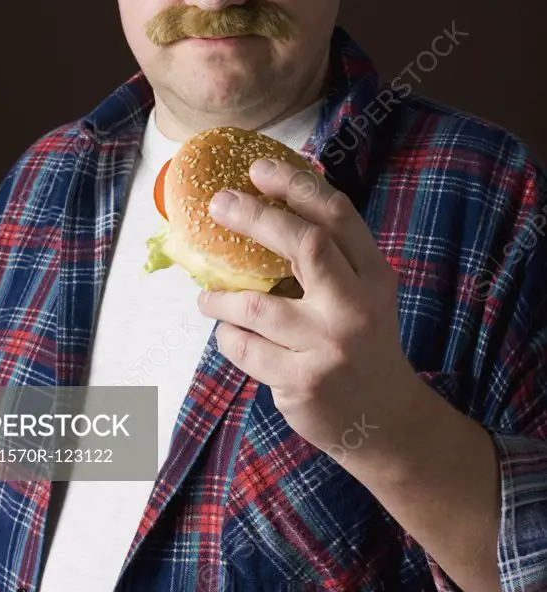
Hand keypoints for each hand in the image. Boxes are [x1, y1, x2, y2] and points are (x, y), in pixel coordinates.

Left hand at [198, 158, 420, 458]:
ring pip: (259, 305)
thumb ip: (329, 256)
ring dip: (222, 297)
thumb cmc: (361, 343)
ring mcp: (330, 345)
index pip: (337, 216)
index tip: (258, 169)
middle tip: (219, 204)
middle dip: (255, 217)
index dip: (296, 186)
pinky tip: (230, 334)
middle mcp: (356, 306)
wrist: (384, 422)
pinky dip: (228, 337)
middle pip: (304, 244)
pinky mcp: (304, 381)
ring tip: (207, 297)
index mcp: (373, 276)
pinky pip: (246, 347)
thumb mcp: (361, 295)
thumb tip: (268, 201)